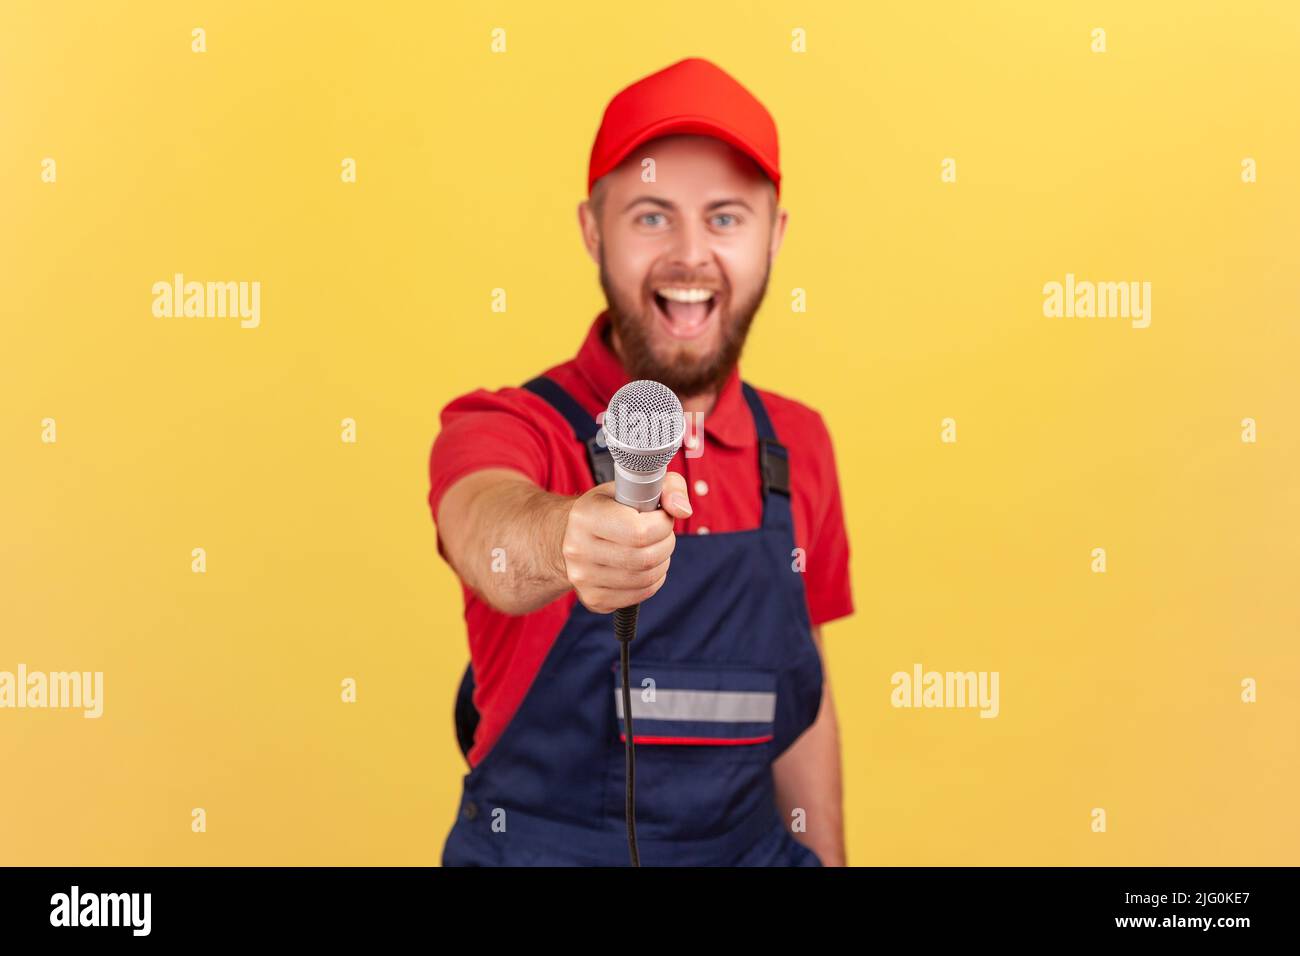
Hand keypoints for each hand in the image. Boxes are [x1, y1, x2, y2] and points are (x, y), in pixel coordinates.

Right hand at [560, 471, 692, 613]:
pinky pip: (640, 595)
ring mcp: (583, 578)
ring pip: (646, 579)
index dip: (663, 524)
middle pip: (645, 559)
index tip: (661, 516)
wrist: (572, 535)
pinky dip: (653, 581)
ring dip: (662, 563)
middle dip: (666, 544)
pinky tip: (645, 566)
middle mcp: (577, 549)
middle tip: (662, 533)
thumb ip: (667, 486)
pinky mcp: (593, 598)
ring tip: (654, 547)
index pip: (640, 532)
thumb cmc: (609, 507)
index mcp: (585, 516)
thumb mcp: (633, 485)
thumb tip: (683, 510)